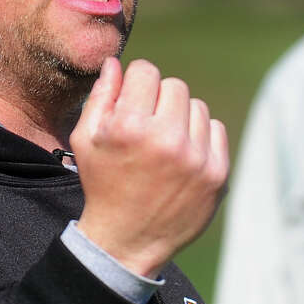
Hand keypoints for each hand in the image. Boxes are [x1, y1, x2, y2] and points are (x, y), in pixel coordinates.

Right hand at [71, 57, 228, 278]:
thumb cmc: (102, 184)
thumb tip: (116, 62)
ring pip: (196, 106)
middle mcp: (165, 139)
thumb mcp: (86, 140)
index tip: (131, 102)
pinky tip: (182, 155)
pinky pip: (215, 129)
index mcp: (129, 127)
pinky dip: (199, 136)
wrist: (128, 241)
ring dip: (180, 117)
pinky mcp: (217, 173)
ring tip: (164, 143)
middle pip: (174, 85)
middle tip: (147, 125)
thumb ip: (100, 96)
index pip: (146, 71)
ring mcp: (196, 158)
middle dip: (158, 99)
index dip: (136, 84)